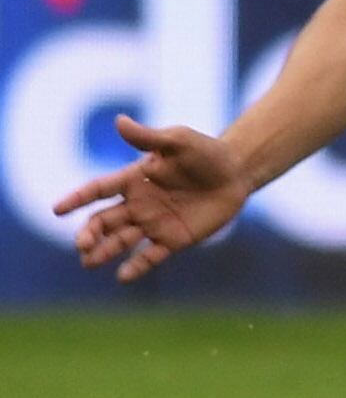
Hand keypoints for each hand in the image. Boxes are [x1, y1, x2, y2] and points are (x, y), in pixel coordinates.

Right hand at [53, 115, 253, 280]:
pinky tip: (122, 276)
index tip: (57, 209)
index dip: (77, 198)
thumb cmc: (205, 152)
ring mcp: (154, 223)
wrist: (236, 173)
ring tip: (88, 262)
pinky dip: (136, 266)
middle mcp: (138, 203)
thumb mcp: (178, 141)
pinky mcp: (173, 239)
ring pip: (121, 240)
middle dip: (90, 233)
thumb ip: (148, 137)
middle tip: (81, 245)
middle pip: (104, 220)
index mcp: (133, 179)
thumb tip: (119, 121)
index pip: (98, 189)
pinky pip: (151, 256)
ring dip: (104, 251)